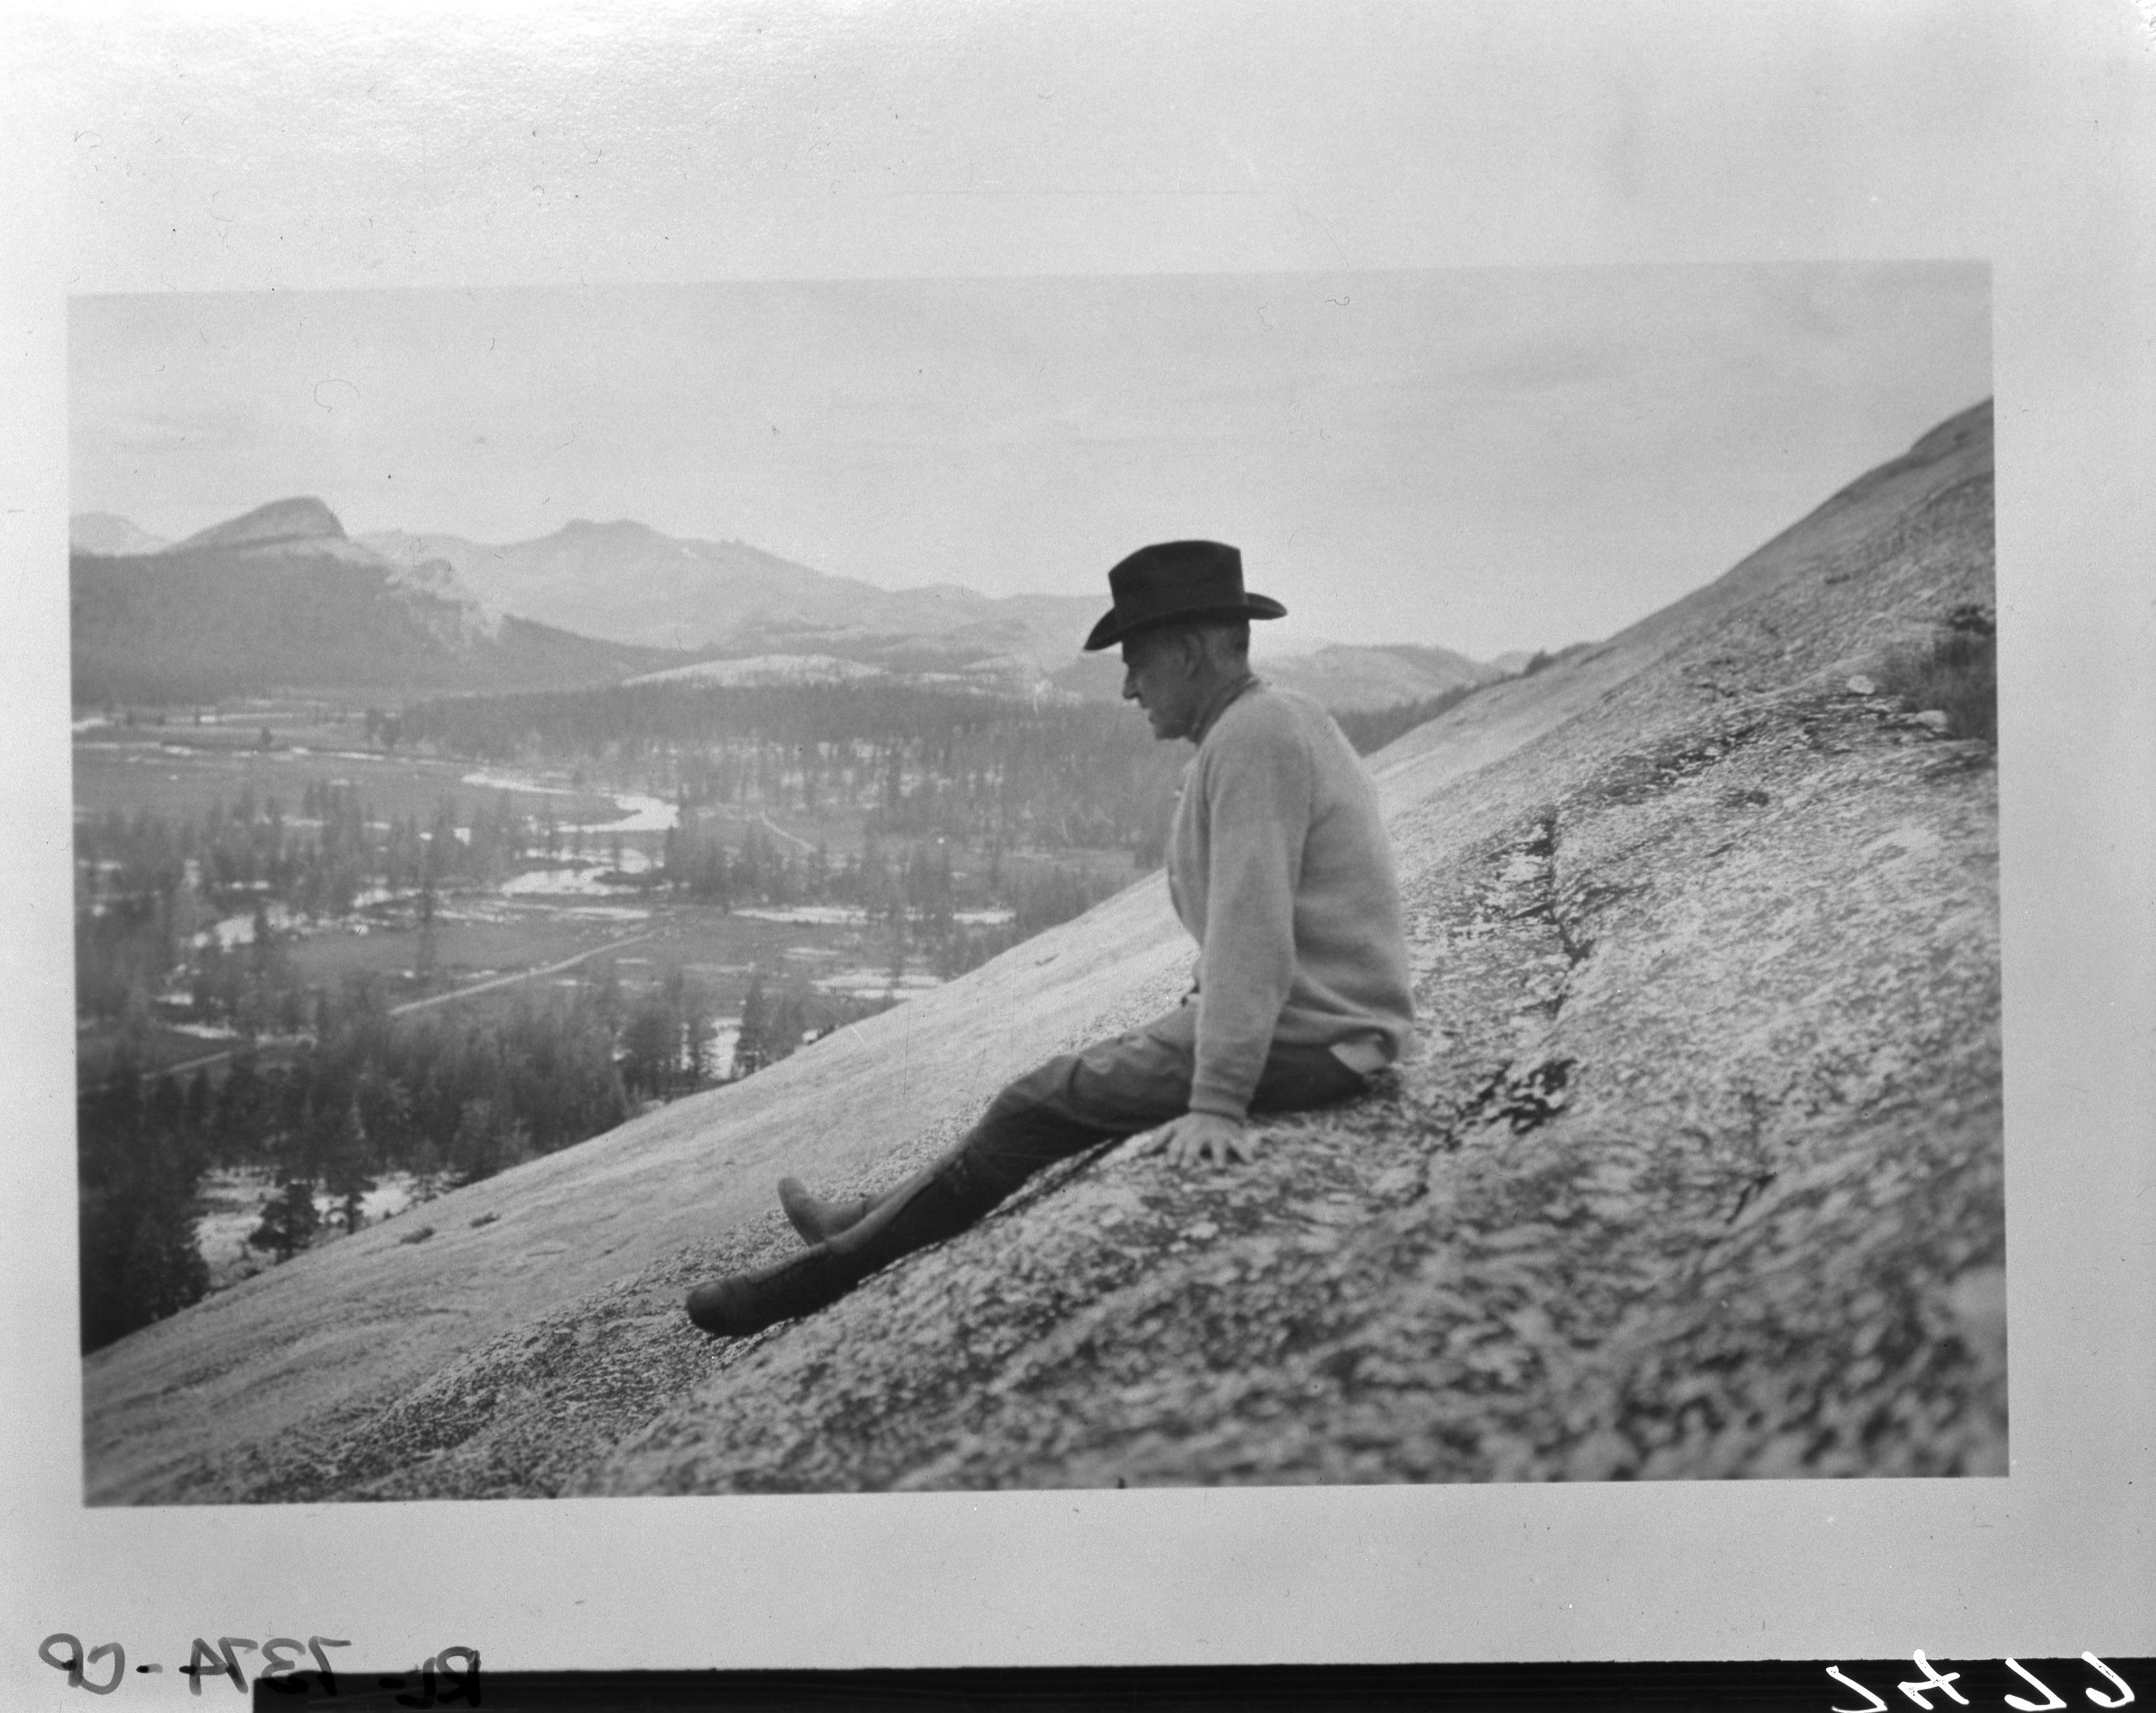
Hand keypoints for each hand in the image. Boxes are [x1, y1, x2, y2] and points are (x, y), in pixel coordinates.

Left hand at [1129, 1110, 1254, 1168]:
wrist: (1216, 1107)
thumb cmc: (1191, 1124)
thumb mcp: (1175, 1126)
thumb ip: (1160, 1138)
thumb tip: (1144, 1152)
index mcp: (1185, 1132)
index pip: (1177, 1143)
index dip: (1173, 1153)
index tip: (1170, 1165)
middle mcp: (1201, 1134)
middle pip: (1195, 1144)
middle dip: (1191, 1155)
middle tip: (1188, 1167)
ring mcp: (1217, 1135)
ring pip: (1218, 1145)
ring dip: (1218, 1155)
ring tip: (1219, 1167)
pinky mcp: (1232, 1137)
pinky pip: (1240, 1144)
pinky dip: (1245, 1152)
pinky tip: (1250, 1162)